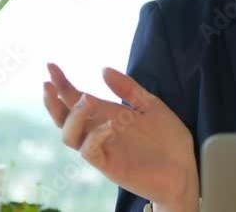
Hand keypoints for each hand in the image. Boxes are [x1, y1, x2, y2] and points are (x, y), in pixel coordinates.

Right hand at [42, 63, 198, 211]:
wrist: (185, 170)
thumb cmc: (168, 140)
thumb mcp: (151, 106)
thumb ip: (128, 88)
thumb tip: (103, 69)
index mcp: (108, 115)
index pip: (76, 99)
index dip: (62, 84)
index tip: (50, 66)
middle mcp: (100, 131)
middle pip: (64, 119)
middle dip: (53, 101)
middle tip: (50, 83)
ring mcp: (103, 149)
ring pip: (70, 136)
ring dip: (73, 117)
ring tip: (86, 99)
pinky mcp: (109, 166)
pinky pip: (90, 152)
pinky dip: (95, 136)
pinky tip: (110, 125)